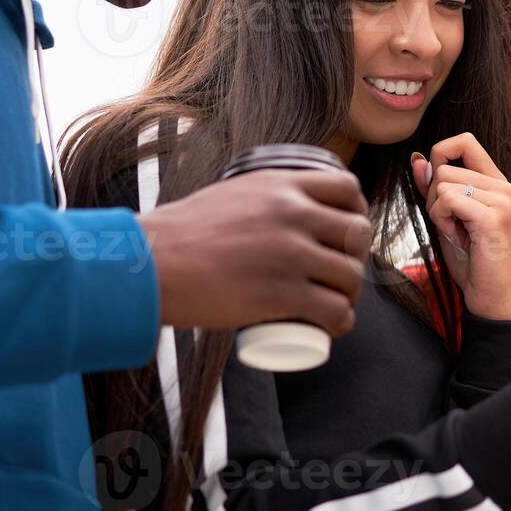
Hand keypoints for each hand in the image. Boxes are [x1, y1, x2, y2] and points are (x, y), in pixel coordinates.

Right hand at [139, 168, 371, 331]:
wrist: (153, 264)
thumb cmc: (181, 234)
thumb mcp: (232, 195)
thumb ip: (259, 198)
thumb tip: (271, 210)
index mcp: (282, 185)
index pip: (346, 189)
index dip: (357, 211)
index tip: (349, 231)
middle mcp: (294, 214)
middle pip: (355, 234)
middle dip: (356, 257)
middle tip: (340, 274)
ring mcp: (291, 254)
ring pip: (350, 275)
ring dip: (350, 294)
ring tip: (337, 303)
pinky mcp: (283, 293)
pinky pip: (334, 310)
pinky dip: (342, 321)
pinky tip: (336, 326)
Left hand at [412, 133, 510, 320]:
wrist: (492, 299)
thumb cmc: (472, 262)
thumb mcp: (448, 219)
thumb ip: (434, 189)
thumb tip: (417, 159)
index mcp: (496, 182)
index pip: (465, 141)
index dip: (440, 154)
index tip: (436, 186)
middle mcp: (503, 186)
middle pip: (444, 167)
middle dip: (434, 197)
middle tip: (452, 226)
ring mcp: (501, 200)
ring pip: (442, 183)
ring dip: (438, 212)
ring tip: (458, 234)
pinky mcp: (493, 217)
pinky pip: (447, 200)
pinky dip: (442, 220)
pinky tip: (459, 238)